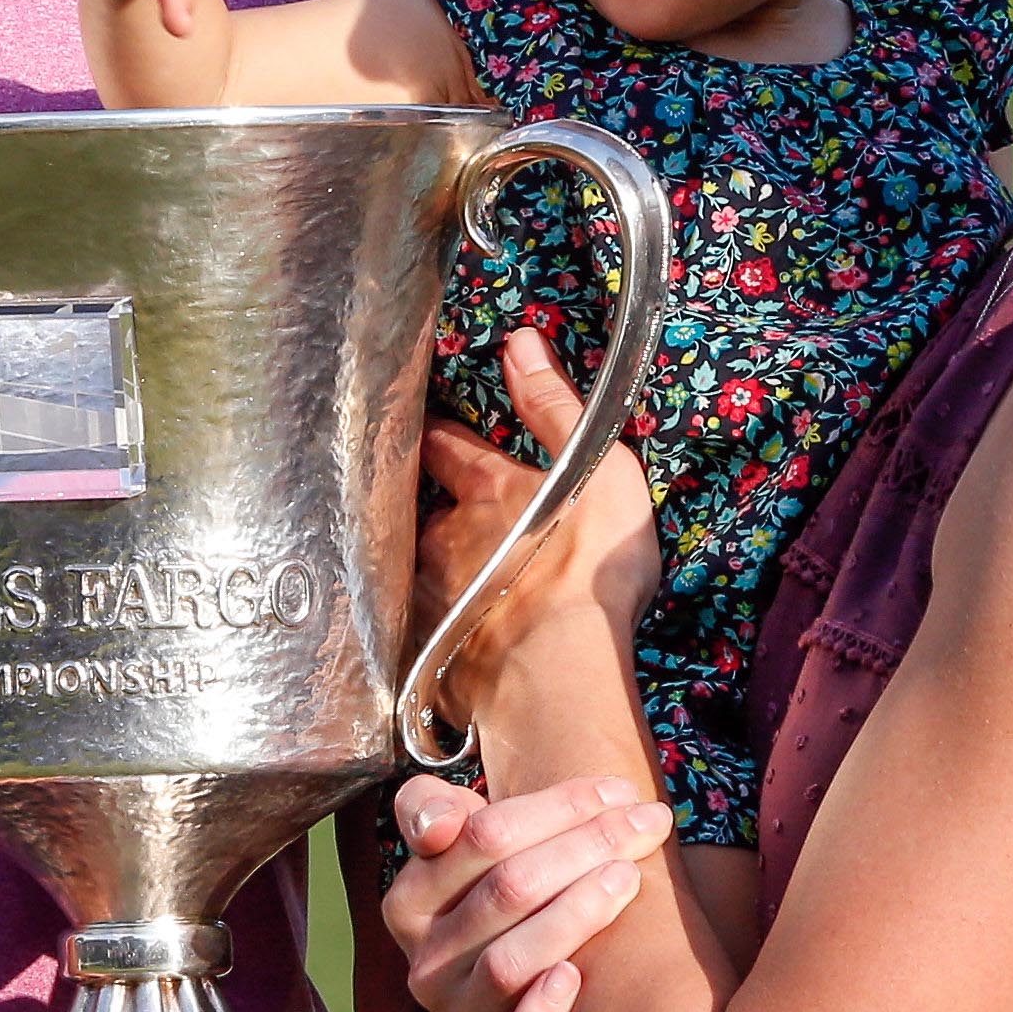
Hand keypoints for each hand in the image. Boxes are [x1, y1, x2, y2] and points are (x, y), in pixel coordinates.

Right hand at [379, 774, 670, 1011]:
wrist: (522, 983)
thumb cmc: (503, 891)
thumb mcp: (461, 841)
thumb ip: (431, 807)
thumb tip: (437, 824)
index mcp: (410, 901)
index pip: (481, 836)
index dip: (556, 806)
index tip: (619, 792)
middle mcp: (426, 962)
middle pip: (506, 890)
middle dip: (584, 846)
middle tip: (647, 824)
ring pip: (509, 963)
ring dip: (574, 914)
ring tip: (629, 879)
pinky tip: (574, 980)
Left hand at [415, 328, 665, 697]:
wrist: (555, 670)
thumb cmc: (585, 568)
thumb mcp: (594, 468)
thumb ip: (554, 406)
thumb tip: (521, 341)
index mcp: (483, 491)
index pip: (447, 448)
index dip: (438, 434)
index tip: (427, 425)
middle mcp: (443, 540)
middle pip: (424, 513)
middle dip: (431, 511)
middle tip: (442, 513)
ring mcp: (430, 599)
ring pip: (417, 573)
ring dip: (432, 572)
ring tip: (450, 583)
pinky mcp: (427, 654)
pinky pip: (423, 634)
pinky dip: (434, 631)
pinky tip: (446, 643)